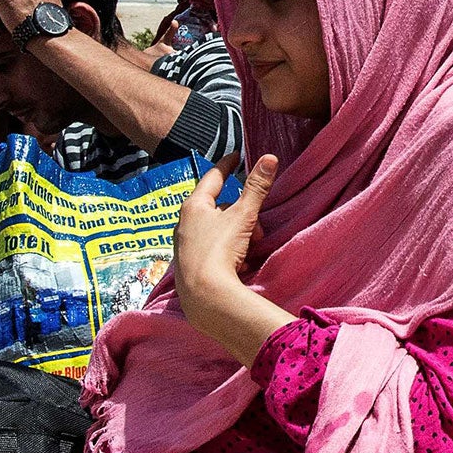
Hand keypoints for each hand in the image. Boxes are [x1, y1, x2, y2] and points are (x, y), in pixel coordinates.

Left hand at [172, 155, 276, 316]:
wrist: (204, 295)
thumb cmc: (219, 250)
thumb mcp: (243, 216)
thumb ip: (256, 187)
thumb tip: (269, 159)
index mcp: (194, 206)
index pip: (213, 177)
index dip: (227, 165)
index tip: (236, 156)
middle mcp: (184, 223)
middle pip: (217, 206)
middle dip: (241, 212)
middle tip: (257, 224)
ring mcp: (184, 245)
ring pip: (216, 229)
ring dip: (237, 233)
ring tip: (250, 246)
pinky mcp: (189, 265)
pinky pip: (213, 248)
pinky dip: (228, 250)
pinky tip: (240, 261)